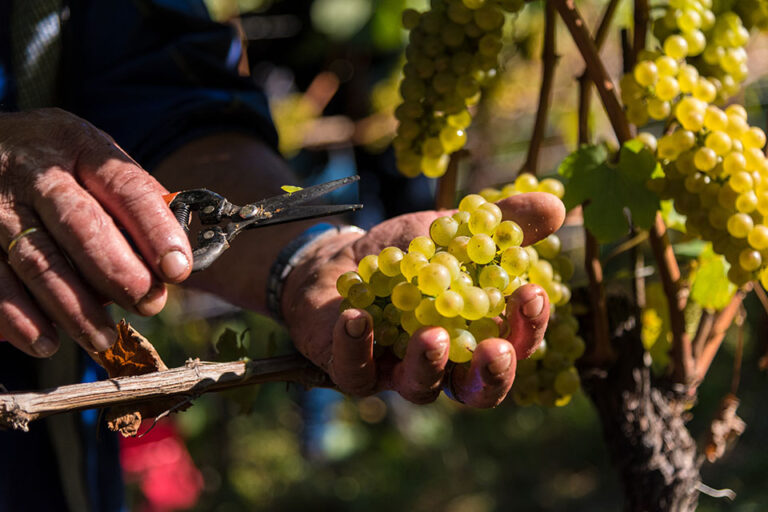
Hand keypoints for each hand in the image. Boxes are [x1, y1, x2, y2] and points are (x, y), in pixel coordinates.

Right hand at [0, 109, 192, 356]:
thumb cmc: (54, 165)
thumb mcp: (91, 160)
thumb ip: (130, 203)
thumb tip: (169, 265)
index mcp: (80, 146)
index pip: (125, 186)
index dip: (155, 229)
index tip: (179, 269)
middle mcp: (35, 171)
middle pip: (80, 225)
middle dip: (118, 272)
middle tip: (148, 304)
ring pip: (38, 260)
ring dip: (74, 307)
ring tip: (103, 339)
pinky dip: (19, 316)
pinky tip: (45, 342)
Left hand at [282, 192, 564, 406]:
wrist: (341, 256)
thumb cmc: (407, 251)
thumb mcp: (455, 231)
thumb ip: (503, 224)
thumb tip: (556, 205)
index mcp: (476, 335)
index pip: (514, 345)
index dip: (527, 328)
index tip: (531, 294)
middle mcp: (444, 364)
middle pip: (477, 389)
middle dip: (492, 373)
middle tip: (495, 350)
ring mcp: (397, 371)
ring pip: (420, 388)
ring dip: (428, 364)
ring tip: (432, 335)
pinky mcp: (352, 368)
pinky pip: (356, 370)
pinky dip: (357, 346)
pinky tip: (358, 317)